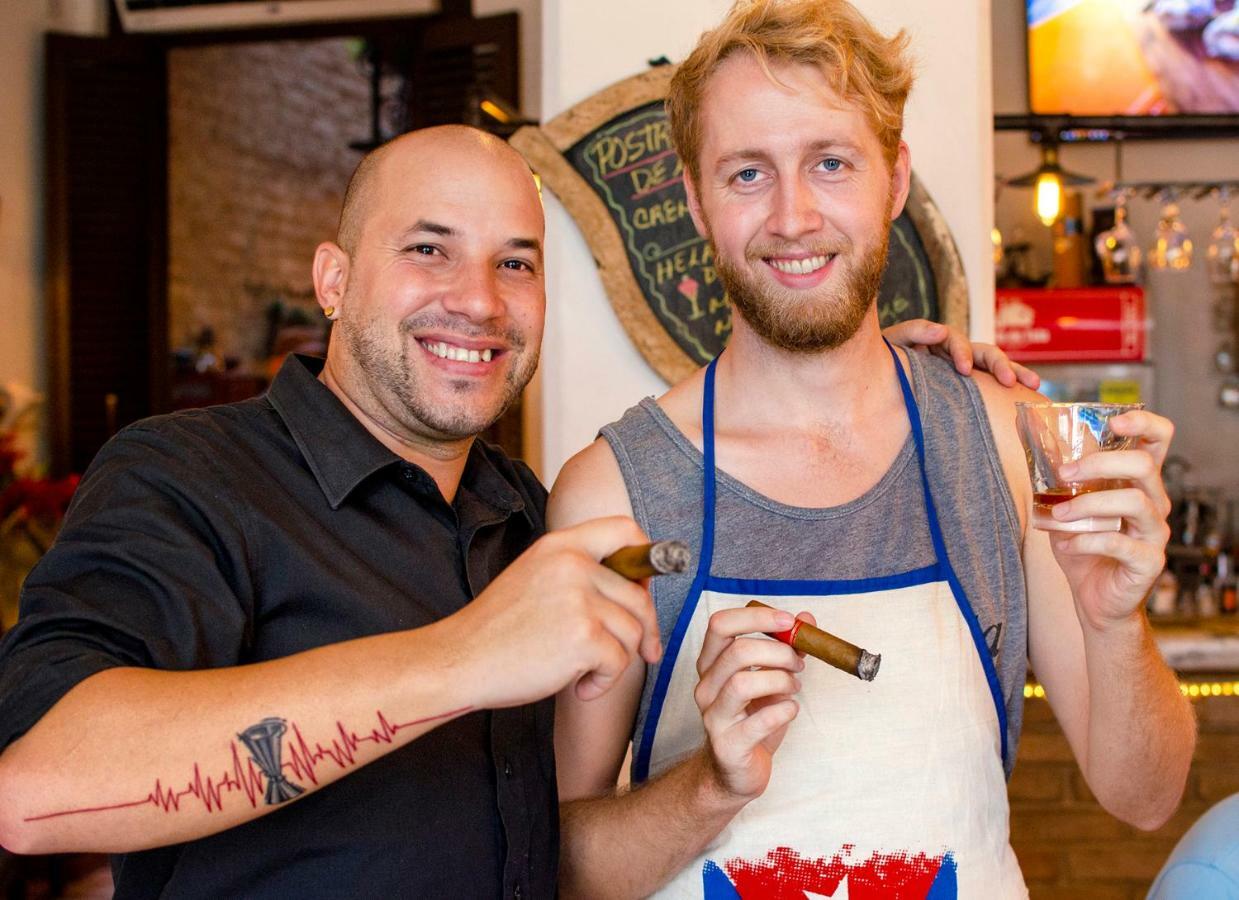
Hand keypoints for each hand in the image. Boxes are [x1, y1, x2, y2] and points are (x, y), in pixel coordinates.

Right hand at [446, 516, 661, 707]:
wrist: (460, 660)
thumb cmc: (497, 629)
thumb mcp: (534, 577)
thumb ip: (578, 572)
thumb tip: (638, 587)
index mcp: (560, 546)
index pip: (624, 529)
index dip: (645, 557)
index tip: (645, 586)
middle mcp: (573, 565)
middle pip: (639, 595)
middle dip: (645, 629)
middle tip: (644, 650)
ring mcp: (579, 600)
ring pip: (633, 632)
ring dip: (615, 661)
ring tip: (584, 672)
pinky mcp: (583, 637)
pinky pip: (619, 663)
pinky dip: (603, 683)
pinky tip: (578, 687)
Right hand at [692, 605, 805, 801]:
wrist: (735, 771)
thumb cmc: (752, 719)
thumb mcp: (770, 678)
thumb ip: (786, 648)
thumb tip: (807, 619)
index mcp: (712, 664)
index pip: (720, 624)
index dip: (756, 617)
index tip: (787, 621)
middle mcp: (706, 687)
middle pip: (737, 652)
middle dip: (778, 652)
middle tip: (798, 664)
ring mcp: (713, 717)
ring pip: (743, 684)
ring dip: (780, 681)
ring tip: (793, 688)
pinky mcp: (727, 745)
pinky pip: (759, 721)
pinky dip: (784, 711)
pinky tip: (790, 711)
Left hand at [882, 319, 1039, 388]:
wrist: (878, 374)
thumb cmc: (887, 357)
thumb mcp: (895, 340)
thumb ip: (914, 331)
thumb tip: (941, 331)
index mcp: (939, 340)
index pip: (956, 341)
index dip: (962, 353)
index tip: (963, 370)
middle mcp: (957, 352)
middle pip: (984, 352)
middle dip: (999, 365)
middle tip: (1010, 382)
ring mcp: (965, 369)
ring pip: (994, 368)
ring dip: (1014, 374)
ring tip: (1033, 386)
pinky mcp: (968, 388)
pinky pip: (990, 388)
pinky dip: (1007, 393)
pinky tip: (1025, 402)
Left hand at [1045, 410, 1174, 630]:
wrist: (1096, 599)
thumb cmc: (1084, 548)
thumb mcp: (1066, 506)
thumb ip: (1058, 478)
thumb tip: (1028, 439)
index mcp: (1138, 483)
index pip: (1159, 440)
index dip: (1144, 423)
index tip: (1114, 420)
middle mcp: (1155, 503)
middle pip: (1144, 465)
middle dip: (1099, 463)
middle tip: (1064, 472)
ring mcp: (1155, 533)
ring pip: (1134, 502)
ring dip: (1088, 504)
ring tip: (1058, 514)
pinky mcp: (1149, 562)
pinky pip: (1119, 543)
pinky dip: (1084, 540)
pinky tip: (1065, 543)